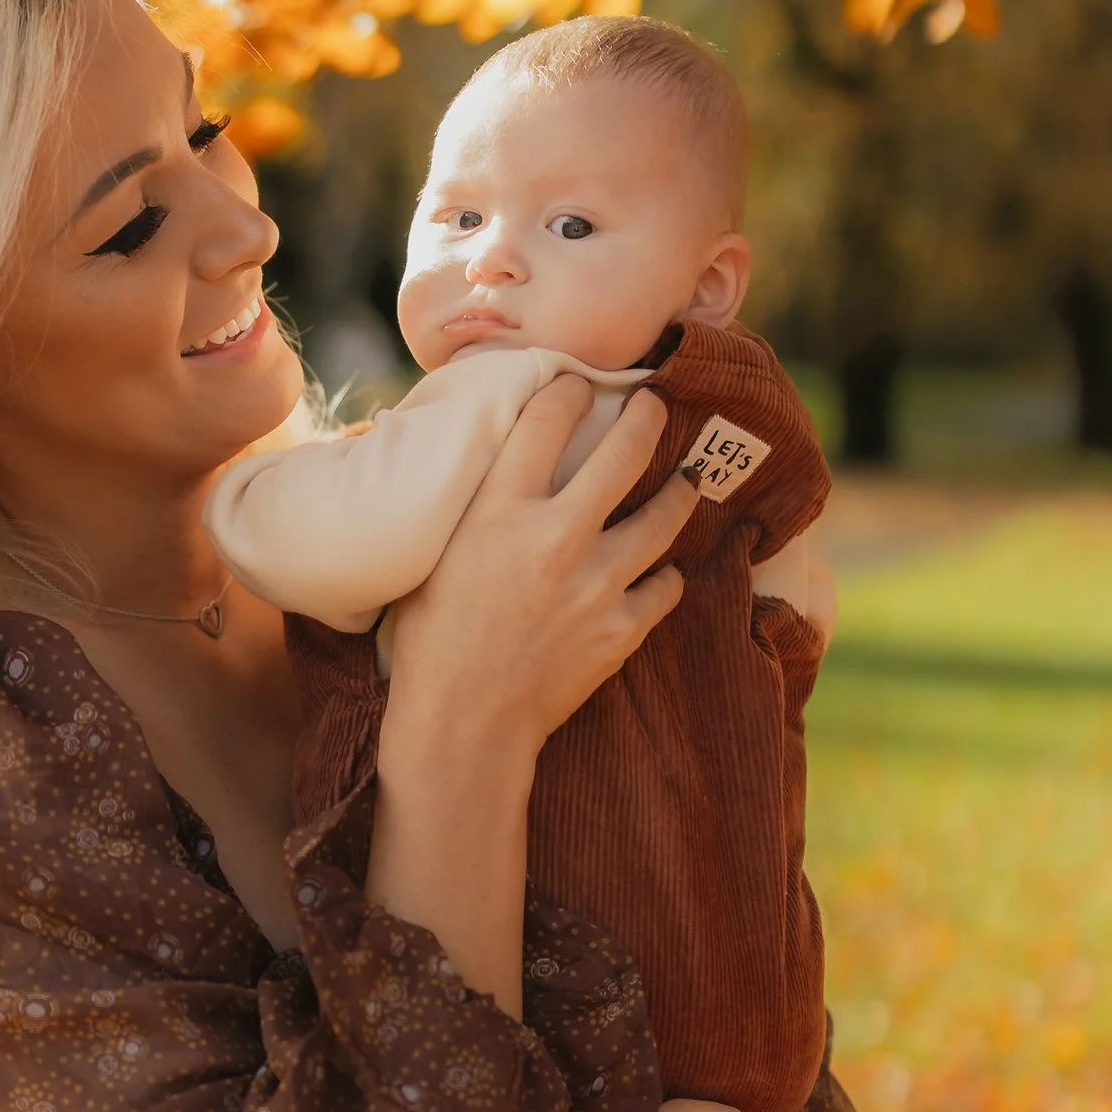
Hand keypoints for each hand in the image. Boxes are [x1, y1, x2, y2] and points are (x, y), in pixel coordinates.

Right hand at [382, 379, 692, 768]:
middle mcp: (556, 538)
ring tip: (684, 482)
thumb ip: (457, 501)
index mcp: (499, 511)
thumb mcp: (427, 555)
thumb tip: (437, 445)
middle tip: (657, 406)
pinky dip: (664, 575)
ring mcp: (597, 585)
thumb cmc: (428, 641)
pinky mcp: (621, 630)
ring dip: (678, 492)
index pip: (549, 420)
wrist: (462, 727)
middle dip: (649, 418)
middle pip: (625, 453)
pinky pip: (664, 587)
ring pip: (664, 517)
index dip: (570, 391)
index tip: (579, 384)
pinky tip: (661, 568)